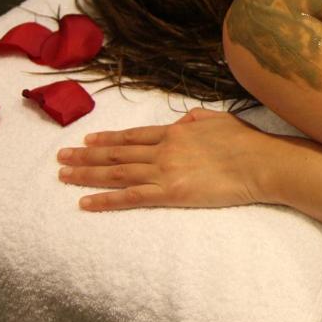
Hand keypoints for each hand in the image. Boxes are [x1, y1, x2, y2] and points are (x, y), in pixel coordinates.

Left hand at [57, 108, 271, 211]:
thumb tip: (180, 123)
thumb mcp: (219, 119)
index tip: (87, 139)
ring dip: (87, 174)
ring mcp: (165, 171)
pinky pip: (130, 197)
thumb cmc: (247, 142)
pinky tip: (85, 202)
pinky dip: (105, 199)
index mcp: (177, 132)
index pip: (134, 136)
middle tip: (61, 157)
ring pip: (117, 172)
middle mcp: (164, 150)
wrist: (260, 163)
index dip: (108, 138)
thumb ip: (195, 120)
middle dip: (86, 155)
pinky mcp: (170, 193)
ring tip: (63, 175)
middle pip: (117, 152)